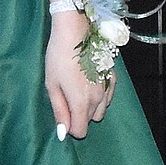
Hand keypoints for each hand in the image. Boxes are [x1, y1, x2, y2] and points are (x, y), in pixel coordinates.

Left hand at [46, 11, 115, 139]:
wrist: (76, 31)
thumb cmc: (59, 57)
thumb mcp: (52, 85)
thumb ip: (59, 111)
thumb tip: (63, 133)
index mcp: (81, 102)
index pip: (80, 131)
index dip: (69, 127)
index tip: (62, 112)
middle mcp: (98, 99)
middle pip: (89, 121)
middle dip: (77, 115)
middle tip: (65, 96)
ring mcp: (108, 88)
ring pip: (100, 111)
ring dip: (89, 107)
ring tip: (76, 89)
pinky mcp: (113, 78)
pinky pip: (108, 98)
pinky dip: (99, 97)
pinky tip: (89, 83)